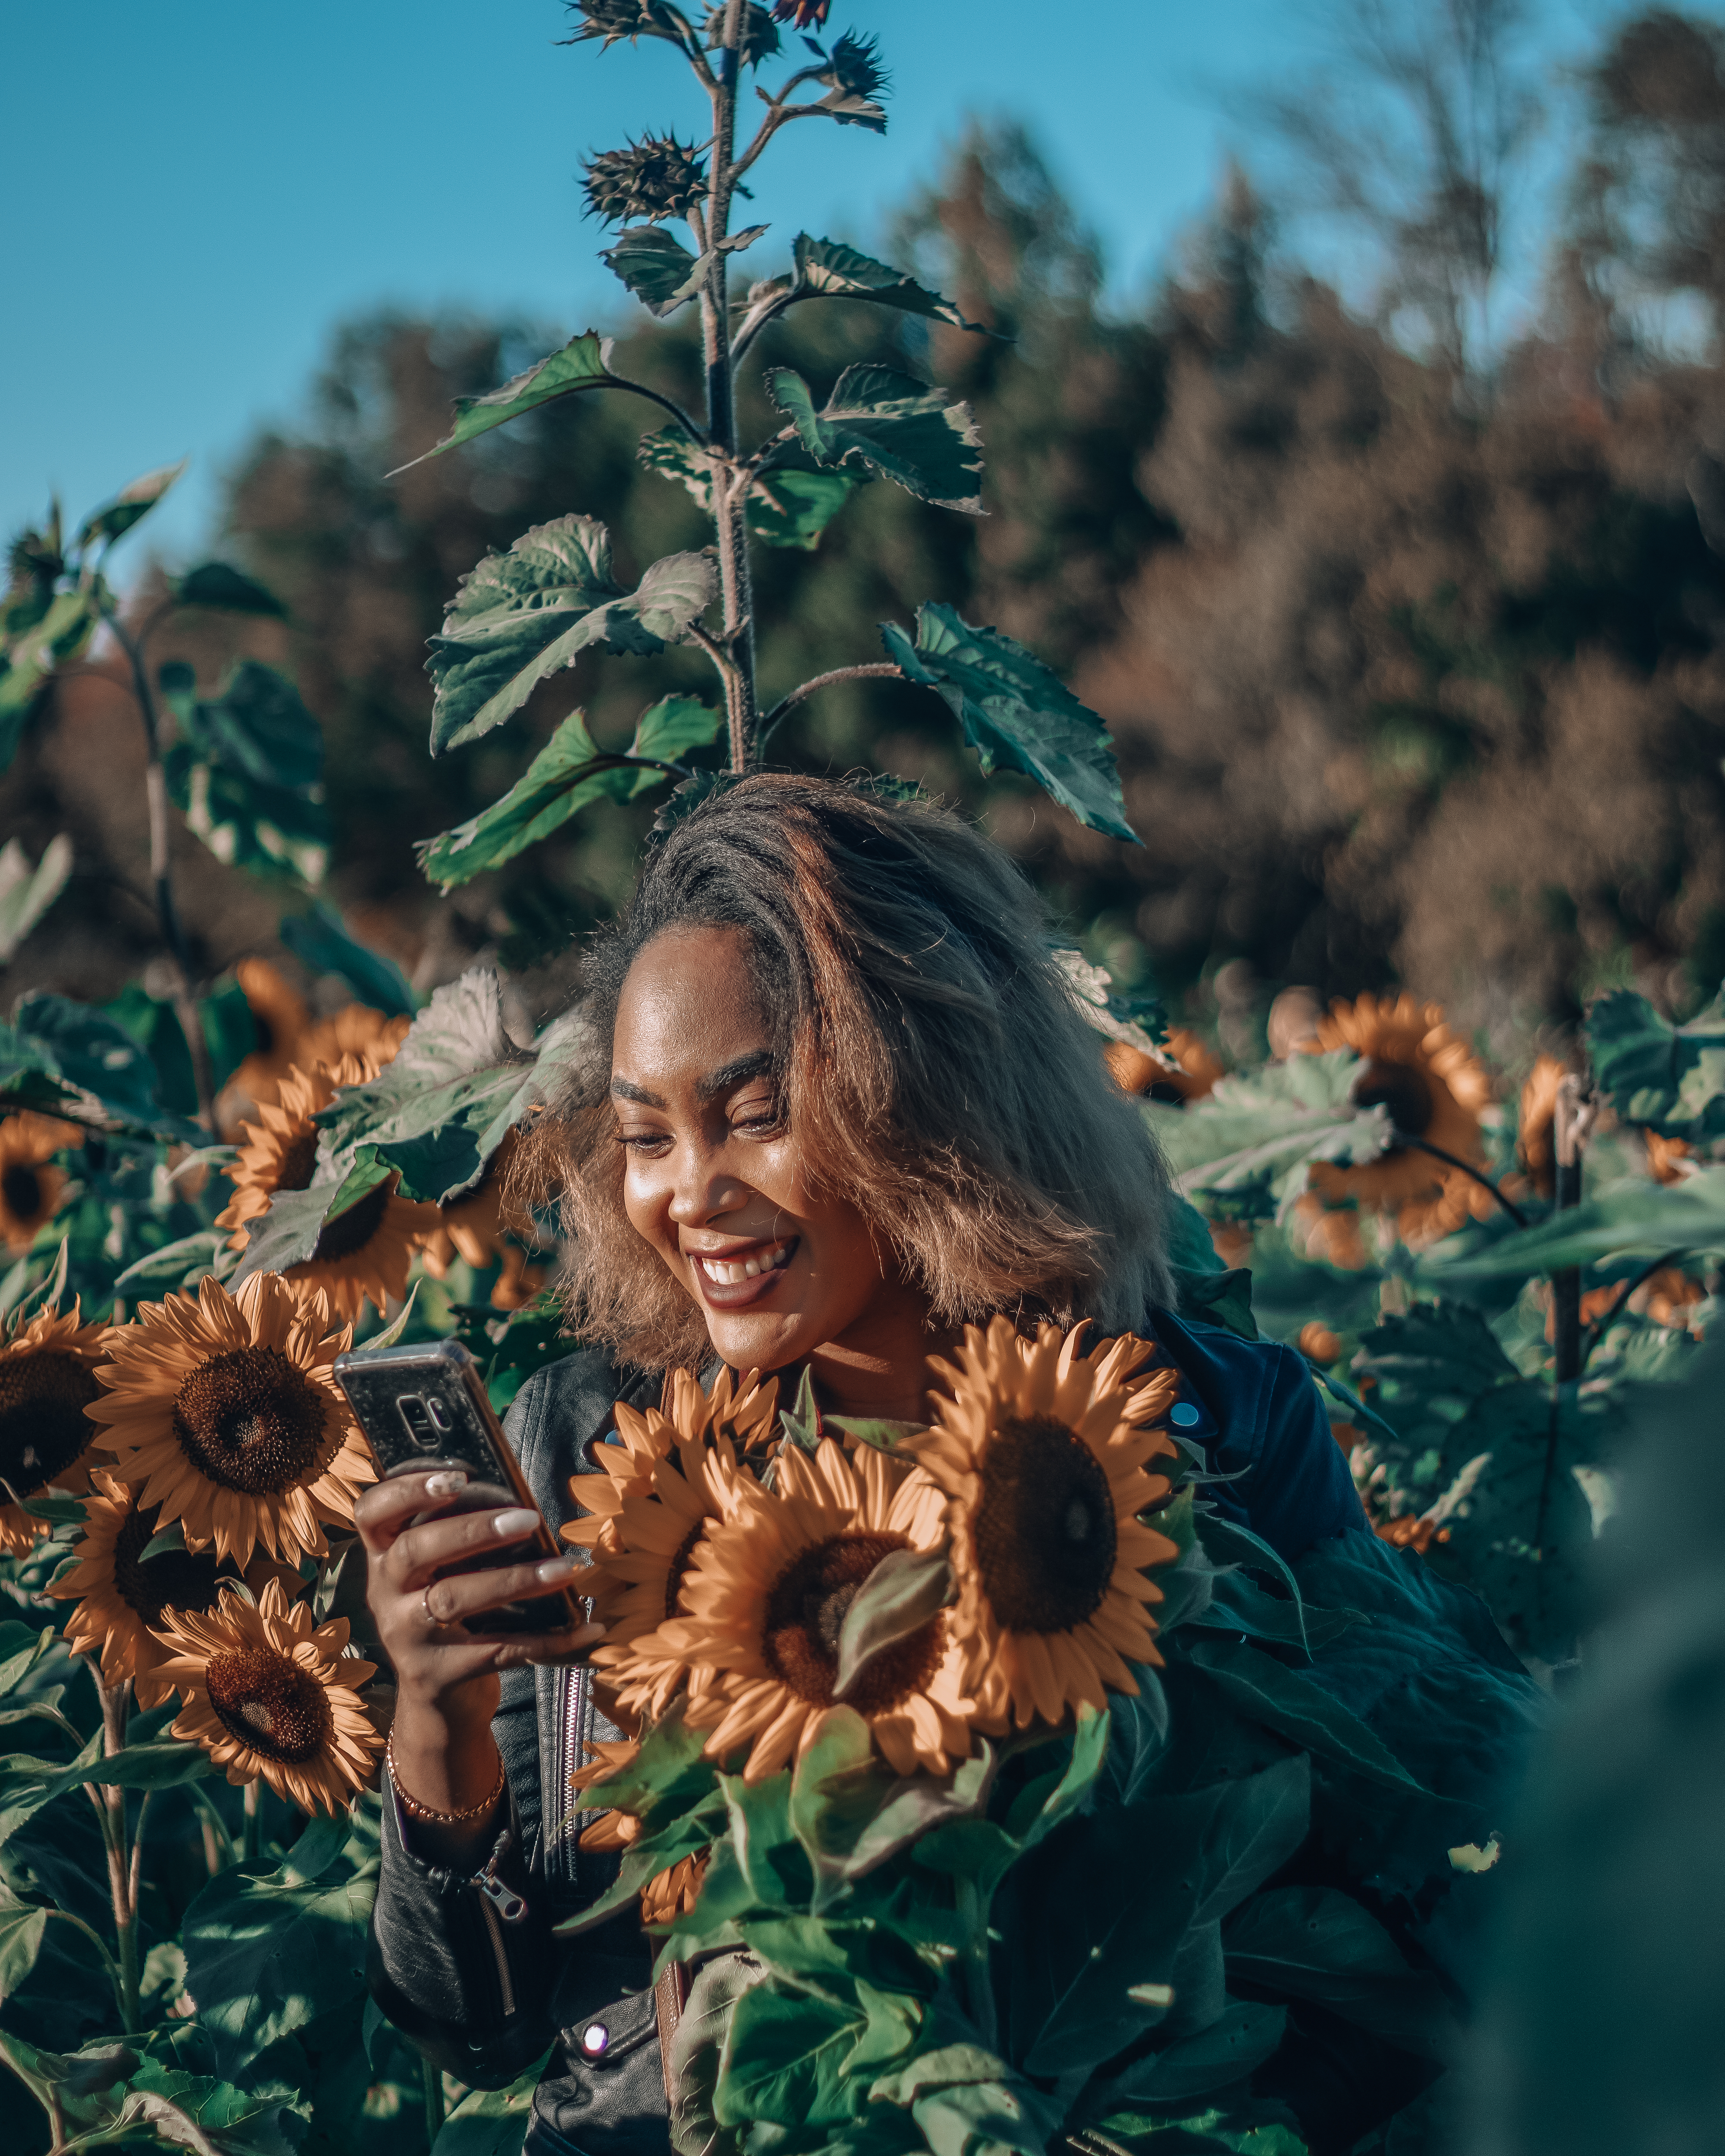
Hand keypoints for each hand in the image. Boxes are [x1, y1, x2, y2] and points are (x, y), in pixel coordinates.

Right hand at [357, 1469, 606, 1843]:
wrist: (441, 1703)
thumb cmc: (454, 1618)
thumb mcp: (442, 1577)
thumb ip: (460, 1541)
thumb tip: (522, 1501)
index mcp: (385, 1559)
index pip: (371, 1514)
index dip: (406, 1490)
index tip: (455, 1477)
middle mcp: (385, 1595)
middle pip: (414, 1551)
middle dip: (473, 1530)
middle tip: (529, 1519)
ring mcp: (406, 1638)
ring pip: (454, 1598)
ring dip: (516, 1579)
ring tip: (565, 1568)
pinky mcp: (436, 1676)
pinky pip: (498, 1651)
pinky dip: (549, 1640)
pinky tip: (587, 1629)